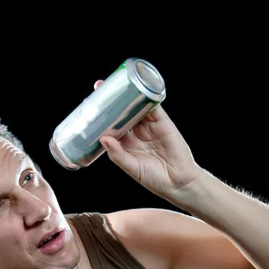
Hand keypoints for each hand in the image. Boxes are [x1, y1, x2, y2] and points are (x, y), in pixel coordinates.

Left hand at [94, 80, 202, 201]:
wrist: (178, 182)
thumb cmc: (154, 179)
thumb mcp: (131, 167)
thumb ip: (117, 154)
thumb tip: (103, 138)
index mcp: (127, 144)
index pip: (112, 126)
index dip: (102, 117)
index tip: (90, 108)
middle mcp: (137, 133)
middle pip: (123, 113)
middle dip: (112, 102)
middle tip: (99, 89)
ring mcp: (150, 126)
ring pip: (136, 107)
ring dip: (127, 96)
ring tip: (115, 86)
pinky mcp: (163, 122)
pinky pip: (153, 106)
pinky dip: (146, 96)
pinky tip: (137, 87)